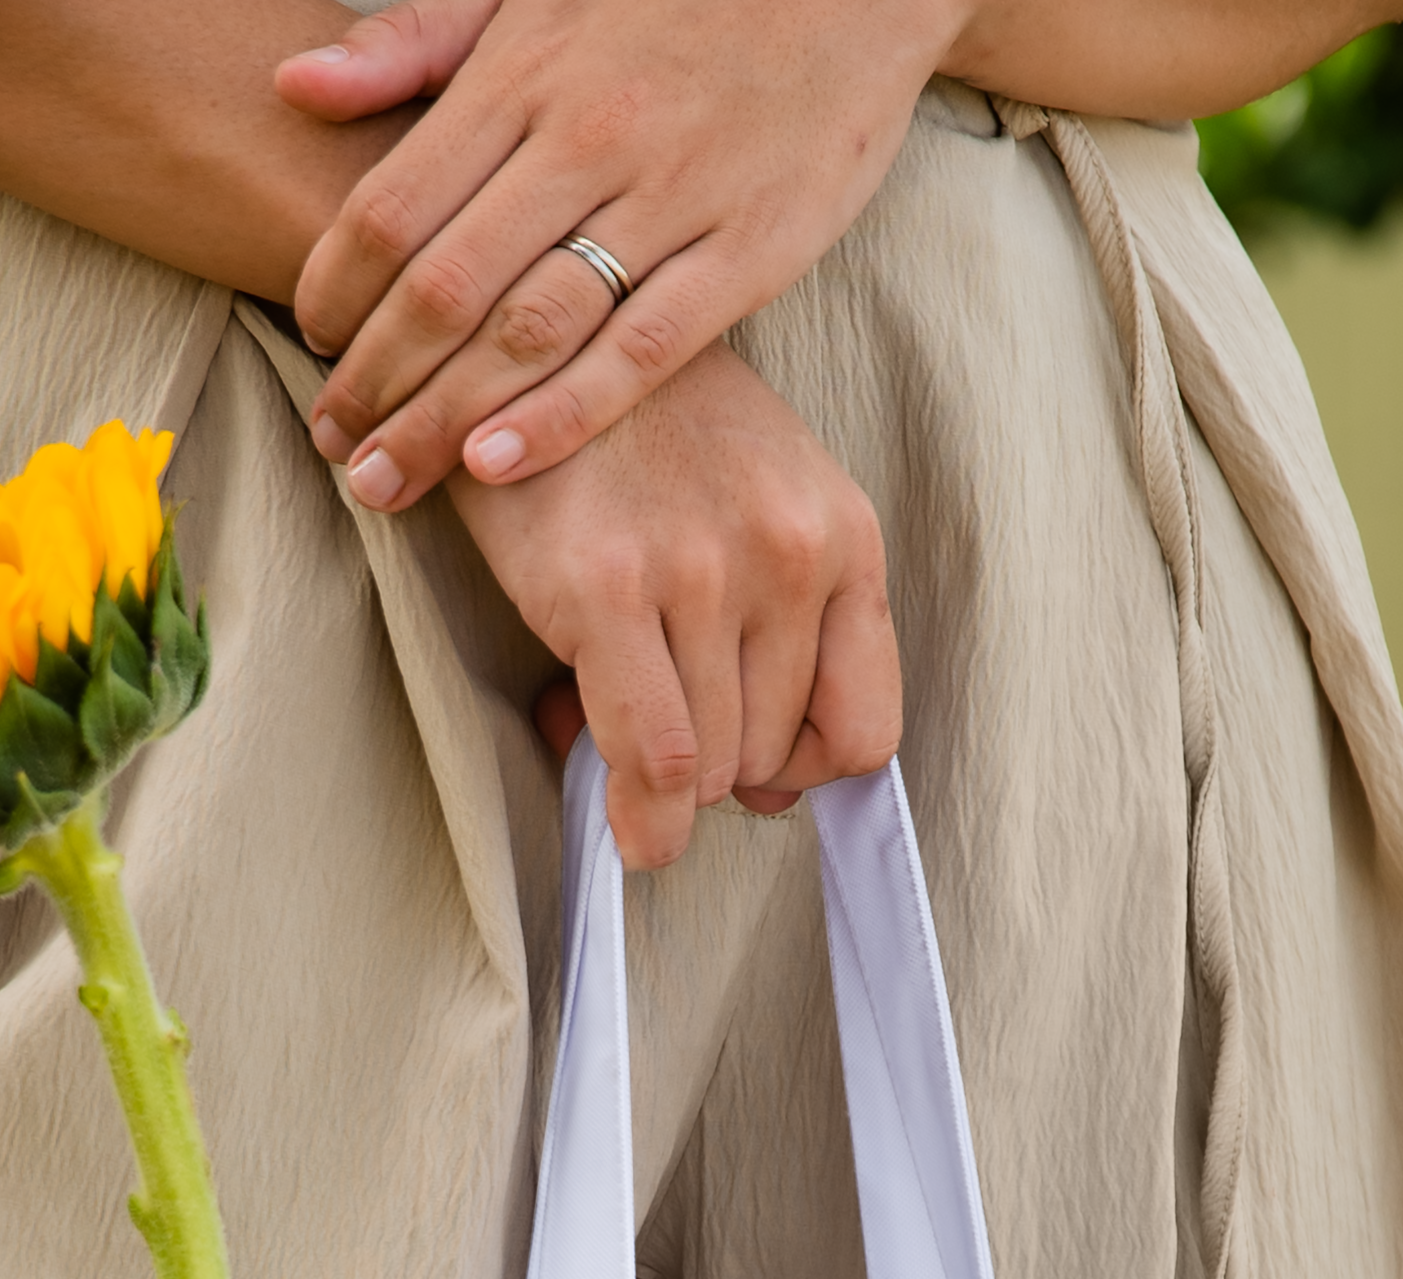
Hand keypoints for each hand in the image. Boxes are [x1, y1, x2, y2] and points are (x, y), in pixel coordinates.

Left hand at [277, 0, 960, 513]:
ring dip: (443, 419)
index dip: (336, 287)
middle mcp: (588, 136)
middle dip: (374, 380)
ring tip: (386, 482)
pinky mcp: (749, 251)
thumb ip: (417, 43)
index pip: (395, 202)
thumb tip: (294, 86)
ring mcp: (671, 197)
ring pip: (529, 330)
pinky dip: (562, 414)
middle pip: (446, 285)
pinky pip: (640, 352)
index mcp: (524, 71)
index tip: (311, 343)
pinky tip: (497, 467)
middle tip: (332, 445)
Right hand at [443, 340, 898, 868]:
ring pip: (713, 771)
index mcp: (840, 533)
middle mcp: (787, 551)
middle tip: (653, 711)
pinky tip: (624, 818)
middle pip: (775, 758)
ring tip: (610, 705)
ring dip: (661, 776)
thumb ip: (785, 637)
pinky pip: (655, 759)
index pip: (867, 730)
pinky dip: (642, 816)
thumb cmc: (646, 436)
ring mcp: (701, 569)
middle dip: (714, 764)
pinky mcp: (609, 587)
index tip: (753, 754)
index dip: (805, 768)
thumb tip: (771, 798)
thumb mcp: (756, 508)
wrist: (535, 335)